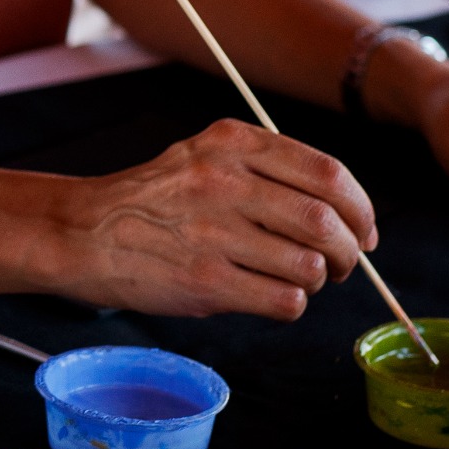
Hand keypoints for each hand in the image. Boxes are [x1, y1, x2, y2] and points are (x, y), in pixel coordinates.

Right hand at [59, 118, 380, 319]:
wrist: (82, 233)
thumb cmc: (152, 202)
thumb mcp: (203, 158)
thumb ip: (266, 173)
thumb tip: (346, 219)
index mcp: (233, 142)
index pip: (327, 173)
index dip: (361, 208)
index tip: (365, 232)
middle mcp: (225, 180)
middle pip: (326, 222)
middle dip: (349, 253)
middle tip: (341, 267)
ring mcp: (214, 231)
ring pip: (309, 265)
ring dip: (316, 282)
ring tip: (295, 281)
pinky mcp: (205, 280)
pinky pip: (283, 301)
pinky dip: (291, 306)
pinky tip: (269, 298)